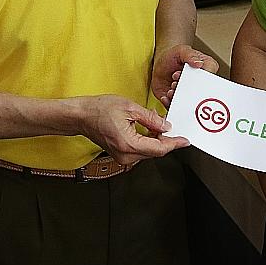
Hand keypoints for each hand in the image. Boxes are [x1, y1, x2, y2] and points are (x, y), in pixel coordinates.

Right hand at [73, 95, 188, 165]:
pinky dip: (148, 142)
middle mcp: (125, 155)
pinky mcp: (120, 154)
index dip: (174, 143)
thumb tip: (166, 126)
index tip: (185, 140)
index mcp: (128, 144)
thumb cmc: (99, 109)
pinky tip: (151, 131)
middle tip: (174, 127)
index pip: (159, 148)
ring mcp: (122, 157)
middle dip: (167, 140)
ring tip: (161, 126)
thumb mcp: (129, 107)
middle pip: (155, 152)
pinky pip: (140, 151)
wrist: (81, 116)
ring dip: (157, 141)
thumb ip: (150, 119)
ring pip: (148, 152)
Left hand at [151, 43, 219, 107]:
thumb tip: (199, 63)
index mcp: (206, 71)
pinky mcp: (176, 100)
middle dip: (187, 92)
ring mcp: (188, 94)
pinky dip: (169, 104)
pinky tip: (165, 96)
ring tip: (170, 90)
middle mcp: (198, 85)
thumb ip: (190, 55)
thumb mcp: (181, 50)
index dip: (199, 80)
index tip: (188, 76)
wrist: (160, 63)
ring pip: (187, 103)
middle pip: (198, 94)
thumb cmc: (174, 56)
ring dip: (178, 98)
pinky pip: (175, 107)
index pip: (209, 79)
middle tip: (176, 83)